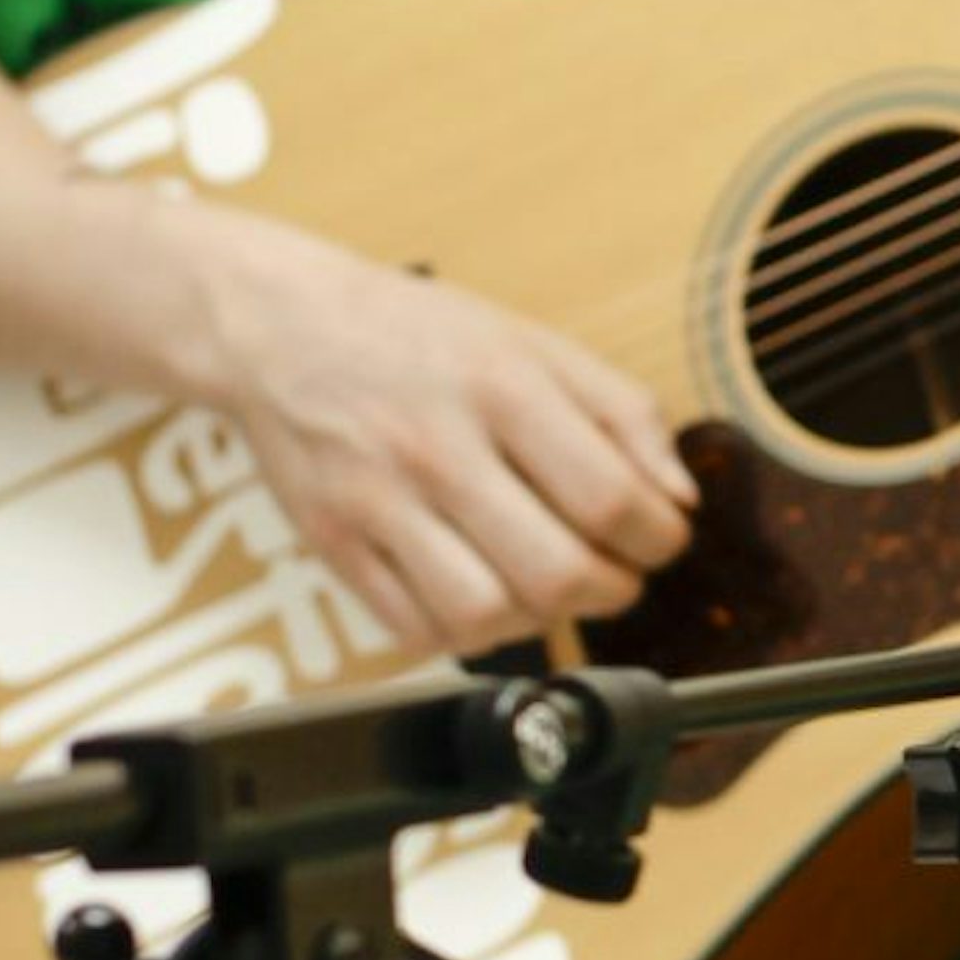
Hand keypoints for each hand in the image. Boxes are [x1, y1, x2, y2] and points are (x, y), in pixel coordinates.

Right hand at [181, 209, 699, 658]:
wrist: (278, 326)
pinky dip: (465, 633)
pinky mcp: (332, 543)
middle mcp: (437, 447)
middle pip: (555, 571)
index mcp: (502, 388)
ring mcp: (377, 501)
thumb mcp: (536, 344)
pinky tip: (481, 594)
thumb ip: (623, 413)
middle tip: (613, 573)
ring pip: (484, 614)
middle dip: (611, 589)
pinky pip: (414, 630)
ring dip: (539, 619)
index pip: (611, 499)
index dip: (658, 539)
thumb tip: (680, 498)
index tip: (659, 537)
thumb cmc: (418, 336)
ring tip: (545, 585)